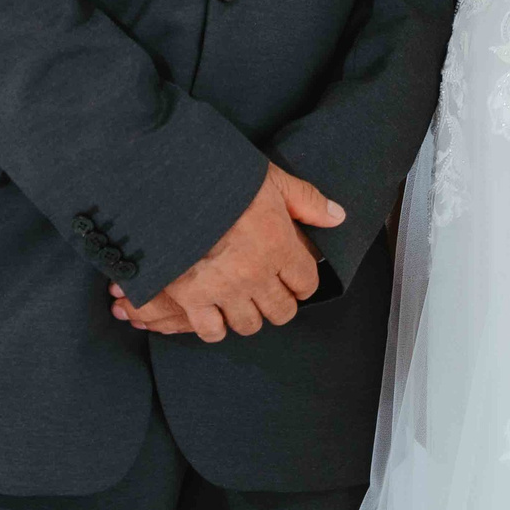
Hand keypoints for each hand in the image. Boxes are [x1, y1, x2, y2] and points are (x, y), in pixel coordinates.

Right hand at [108, 162, 342, 341]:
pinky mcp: (192, 297)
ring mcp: (224, 289)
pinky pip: (212, 332)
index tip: (293, 277)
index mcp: (279, 244)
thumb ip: (306, 200)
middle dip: (279, 302)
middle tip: (269, 290)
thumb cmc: (223, 178)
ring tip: (242, 300)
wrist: (172, 184)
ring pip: (250, 324)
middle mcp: (256, 273)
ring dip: (249, 315)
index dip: (302, 282)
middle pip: (282, 311)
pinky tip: (215, 312)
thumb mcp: (271, 179)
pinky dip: (215, 327)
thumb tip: (337, 217)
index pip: (306, 283)